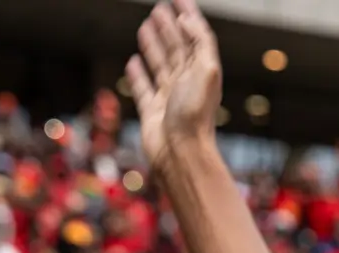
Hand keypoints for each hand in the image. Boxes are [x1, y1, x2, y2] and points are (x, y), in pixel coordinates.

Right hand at [128, 0, 222, 176]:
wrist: (181, 153)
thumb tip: (188, 20)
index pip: (196, 37)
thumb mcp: (205, 71)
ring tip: (147, 26)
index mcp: (202, 72)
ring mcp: (169, 98)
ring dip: (154, 45)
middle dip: (169, 27)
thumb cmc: (195, 115)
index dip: (188, 16)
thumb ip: (200, 44)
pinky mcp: (152, 112)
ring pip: (160, 64)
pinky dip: (138, 74)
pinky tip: (133, 62)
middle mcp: (187, 84)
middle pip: (177, 48)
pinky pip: (144, 88)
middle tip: (160, 8)